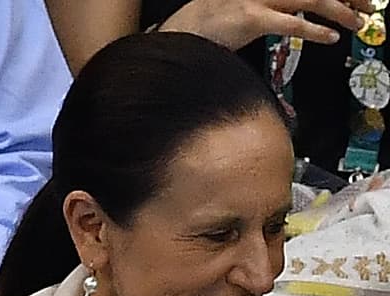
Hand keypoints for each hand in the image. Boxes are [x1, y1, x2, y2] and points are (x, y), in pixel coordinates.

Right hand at [161, 0, 362, 48]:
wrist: (178, 33)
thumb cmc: (208, 27)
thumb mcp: (245, 10)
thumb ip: (272, 8)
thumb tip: (298, 14)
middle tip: (367, 8)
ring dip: (339, 10)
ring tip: (356, 22)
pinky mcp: (250, 18)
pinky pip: (290, 22)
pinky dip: (313, 30)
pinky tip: (329, 38)